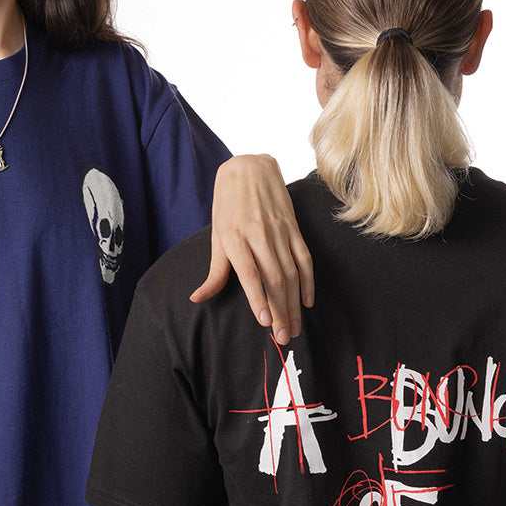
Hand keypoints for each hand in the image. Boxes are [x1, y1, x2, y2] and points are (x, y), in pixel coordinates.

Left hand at [192, 155, 314, 343]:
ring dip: (294, 304)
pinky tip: (306, 301)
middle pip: (274, 278)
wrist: (249, 167)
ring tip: (294, 328)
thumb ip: (214, 271)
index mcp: (235, 237)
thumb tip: (197, 299)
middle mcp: (259, 234)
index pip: (249, 272)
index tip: (265, 321)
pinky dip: (308, 281)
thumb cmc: (228, 205)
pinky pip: (304, 258)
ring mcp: (279, 231)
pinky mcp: (294, 228)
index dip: (258, 297)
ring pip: (291, 273)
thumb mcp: (217, 236)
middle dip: (280, 311)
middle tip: (283, 337)